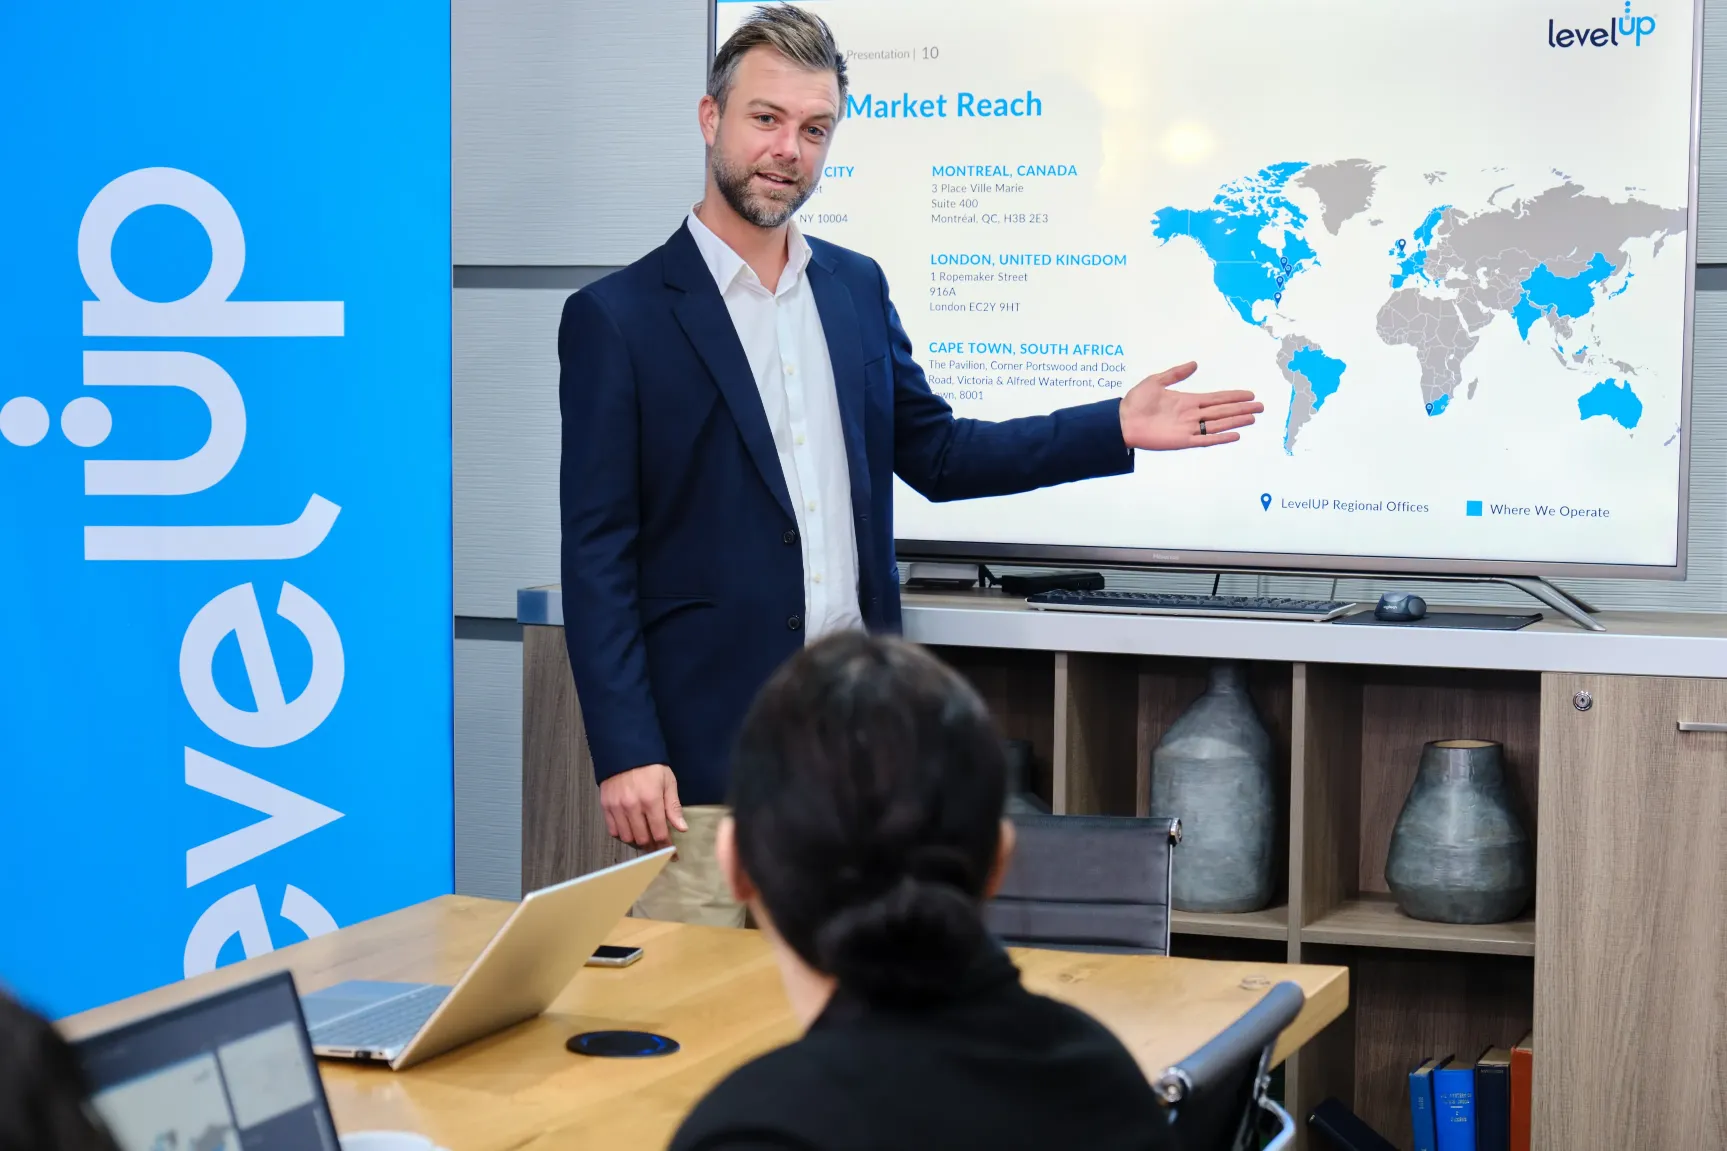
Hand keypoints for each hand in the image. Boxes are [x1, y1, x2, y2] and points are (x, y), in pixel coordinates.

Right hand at [599, 763, 686, 847]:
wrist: (625, 750)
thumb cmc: (650, 766)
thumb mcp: (668, 782)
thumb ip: (673, 807)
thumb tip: (682, 828)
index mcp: (651, 800)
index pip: (660, 833)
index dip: (667, 846)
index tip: (672, 853)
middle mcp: (632, 806)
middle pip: (643, 839)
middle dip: (653, 845)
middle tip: (659, 844)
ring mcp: (617, 807)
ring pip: (627, 837)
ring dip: (637, 841)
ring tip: (646, 836)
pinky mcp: (606, 806)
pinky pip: (613, 830)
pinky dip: (622, 834)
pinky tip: (631, 829)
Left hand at [1119, 361, 1262, 449]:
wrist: (1122, 420)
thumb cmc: (1136, 401)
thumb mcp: (1156, 381)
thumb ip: (1176, 373)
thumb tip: (1194, 364)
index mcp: (1187, 401)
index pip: (1216, 398)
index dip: (1233, 396)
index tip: (1248, 394)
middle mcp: (1191, 414)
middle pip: (1222, 411)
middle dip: (1241, 408)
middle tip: (1260, 406)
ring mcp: (1188, 428)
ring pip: (1218, 424)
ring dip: (1236, 421)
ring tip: (1253, 418)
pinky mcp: (1182, 440)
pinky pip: (1205, 439)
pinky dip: (1220, 437)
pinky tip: (1235, 435)